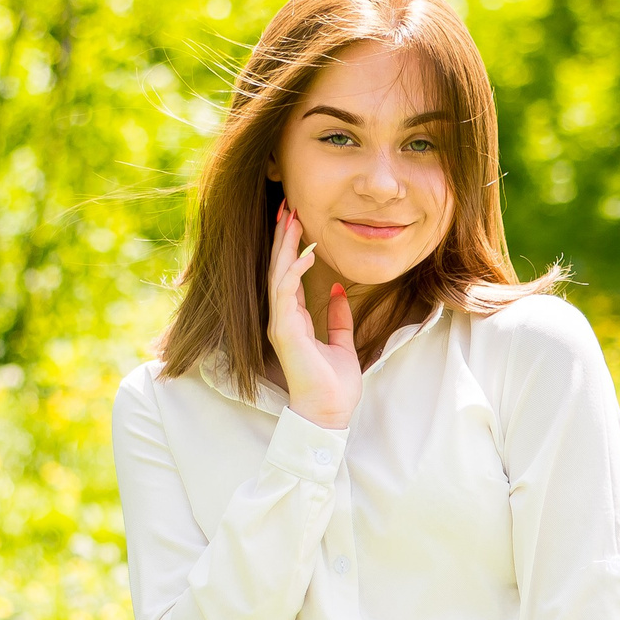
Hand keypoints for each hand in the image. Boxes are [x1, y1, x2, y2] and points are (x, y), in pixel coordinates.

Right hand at [269, 205, 359, 428]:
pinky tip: (307, 252)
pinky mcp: (283, 331)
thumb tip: (340, 291)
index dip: (291, 247)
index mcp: (292, 320)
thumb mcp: (342, 344)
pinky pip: (285, 293)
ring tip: (293, 217)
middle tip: (289, 206)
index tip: (298, 221)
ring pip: (277, 274)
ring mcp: (279, 324)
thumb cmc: (334, 386)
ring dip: (284, 245)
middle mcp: (281, 319)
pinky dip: (295, 270)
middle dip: (283, 237)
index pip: (287, 276)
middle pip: (278, 269)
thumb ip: (338, 318)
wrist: (329, 413)